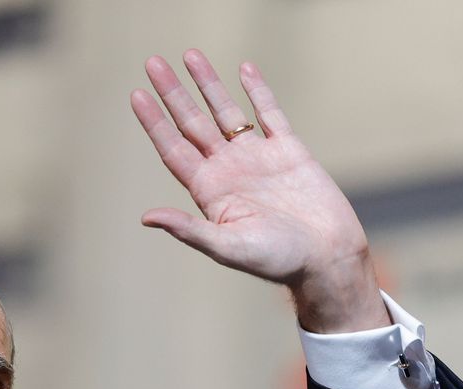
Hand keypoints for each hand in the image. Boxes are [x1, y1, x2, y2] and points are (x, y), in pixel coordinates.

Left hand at [131, 50, 388, 333]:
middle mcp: (228, 171)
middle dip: (173, 94)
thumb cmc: (276, 260)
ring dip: (208, 84)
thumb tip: (147, 217)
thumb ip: (188, 229)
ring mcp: (257, 158)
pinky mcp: (288, 150)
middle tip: (152, 63)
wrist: (326, 256)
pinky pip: (269, 113)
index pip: (174, 150)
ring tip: (189, 54)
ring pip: (226, 112)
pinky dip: (257, 90)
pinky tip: (244, 69)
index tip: (136, 96)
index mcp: (209, 192)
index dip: (155, 123)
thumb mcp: (226, 246)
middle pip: (193, 124)